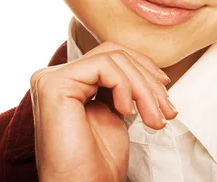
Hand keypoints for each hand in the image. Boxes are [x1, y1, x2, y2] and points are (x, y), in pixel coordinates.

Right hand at [30, 42, 177, 181]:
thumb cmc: (97, 162)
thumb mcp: (117, 111)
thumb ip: (123, 86)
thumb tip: (152, 70)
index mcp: (70, 82)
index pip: (113, 55)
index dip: (144, 69)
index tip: (165, 93)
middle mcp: (55, 76)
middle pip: (115, 53)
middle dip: (148, 79)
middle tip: (166, 111)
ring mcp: (51, 78)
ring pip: (114, 58)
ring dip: (143, 88)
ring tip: (153, 118)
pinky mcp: (53, 84)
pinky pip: (104, 65)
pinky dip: (125, 85)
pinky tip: (126, 111)